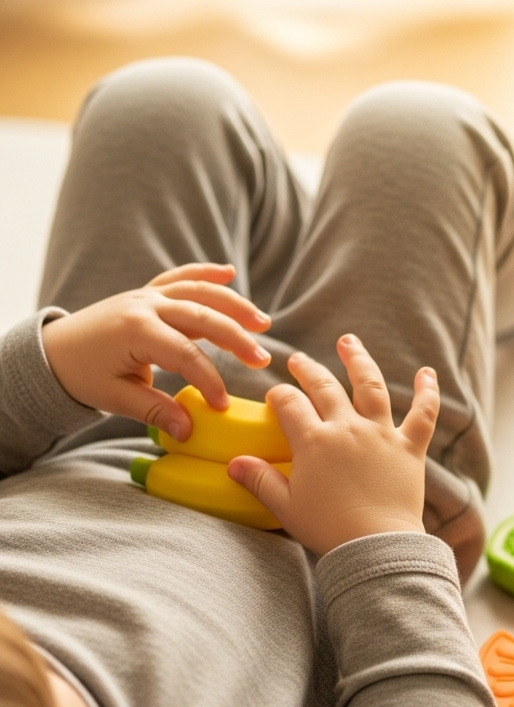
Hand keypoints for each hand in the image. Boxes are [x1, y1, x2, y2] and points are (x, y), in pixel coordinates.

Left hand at [41, 263, 271, 440]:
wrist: (53, 351)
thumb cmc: (82, 376)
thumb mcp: (115, 398)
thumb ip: (155, 411)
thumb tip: (189, 431)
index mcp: (135, 331)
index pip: (186, 355)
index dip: (210, 380)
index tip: (223, 405)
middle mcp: (144, 306)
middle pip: (202, 317)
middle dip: (237, 339)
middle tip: (262, 360)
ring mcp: (146, 295)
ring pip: (198, 293)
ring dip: (233, 305)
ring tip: (262, 323)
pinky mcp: (147, 294)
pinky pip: (180, 278)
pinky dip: (204, 273)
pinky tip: (229, 272)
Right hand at [227, 335, 439, 556]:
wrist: (376, 545)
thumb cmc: (329, 529)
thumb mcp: (286, 506)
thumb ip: (260, 480)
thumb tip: (234, 463)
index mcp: (314, 441)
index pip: (290, 404)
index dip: (279, 396)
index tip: (276, 396)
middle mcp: (347, 428)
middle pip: (324, 387)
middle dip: (308, 370)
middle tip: (299, 360)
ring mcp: (381, 434)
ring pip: (371, 386)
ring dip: (359, 360)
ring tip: (348, 342)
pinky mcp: (410, 448)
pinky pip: (423, 414)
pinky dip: (427, 392)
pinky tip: (428, 373)